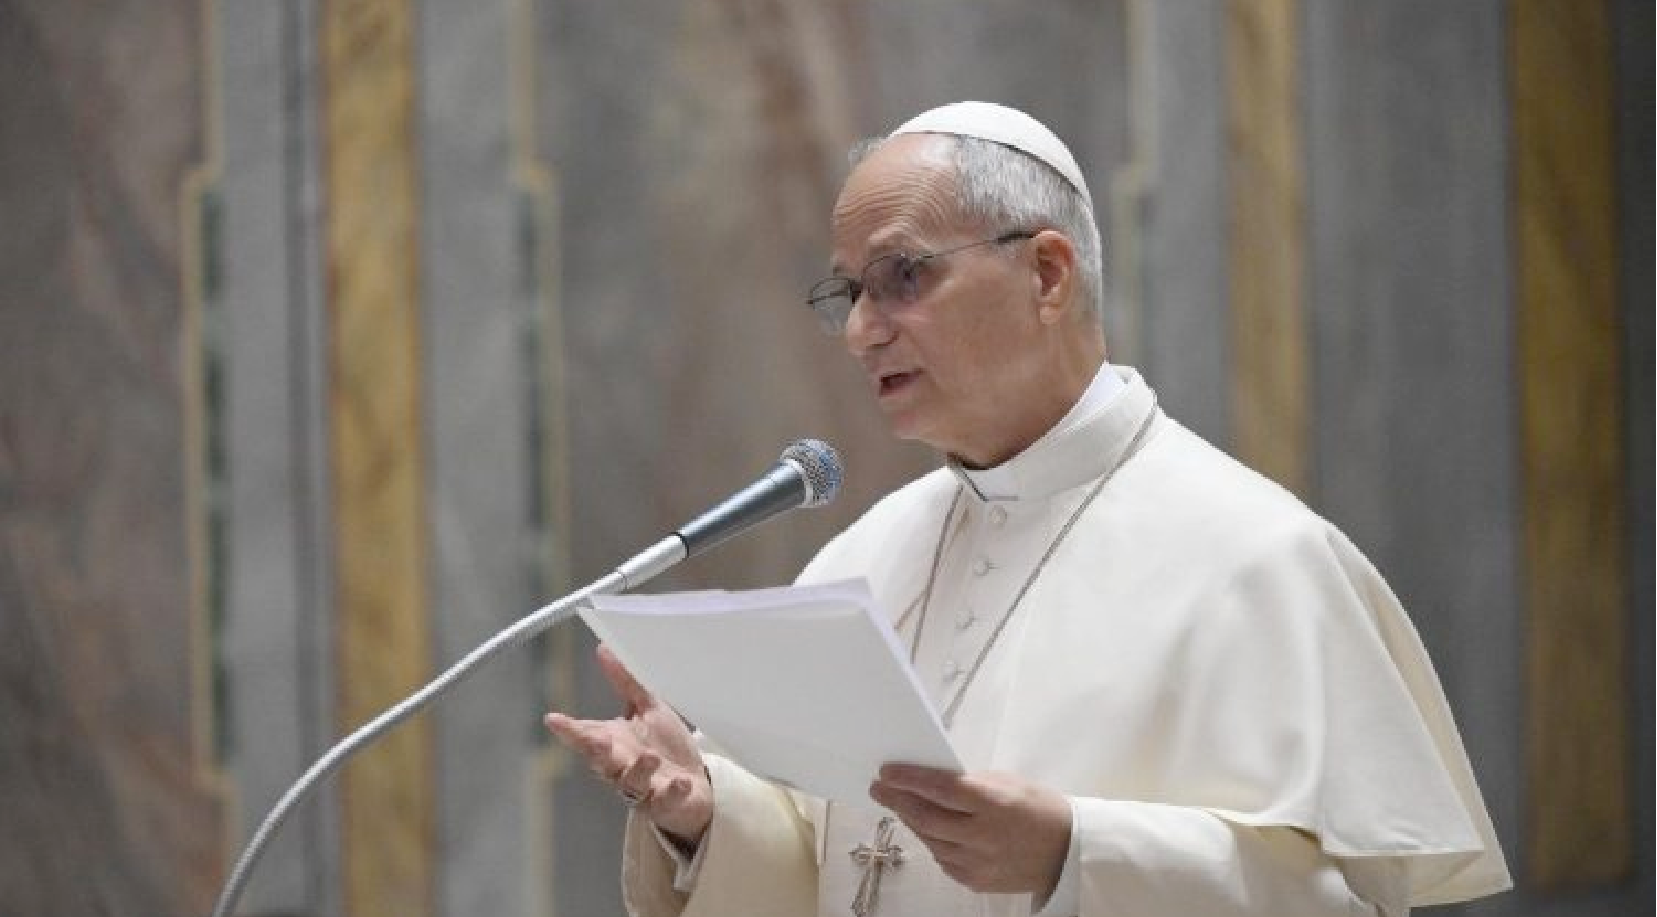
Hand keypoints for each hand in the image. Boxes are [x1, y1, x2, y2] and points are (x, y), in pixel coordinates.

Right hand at [543, 644, 713, 846]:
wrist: (698, 785)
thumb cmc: (666, 747)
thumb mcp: (648, 709)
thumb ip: (626, 682)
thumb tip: (604, 648)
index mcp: (614, 743)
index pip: (586, 736)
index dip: (569, 730)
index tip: (553, 719)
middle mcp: (622, 767)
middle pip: (601, 762)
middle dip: (597, 752)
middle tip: (596, 740)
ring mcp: (642, 789)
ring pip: (631, 783)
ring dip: (639, 770)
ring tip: (650, 756)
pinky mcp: (665, 804)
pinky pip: (665, 800)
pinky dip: (673, 792)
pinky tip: (681, 782)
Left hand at [869, 764, 1070, 896]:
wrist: (1067, 852)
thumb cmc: (1038, 809)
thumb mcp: (1007, 783)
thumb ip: (969, 783)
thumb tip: (930, 779)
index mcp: (993, 803)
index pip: (940, 789)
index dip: (908, 779)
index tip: (886, 772)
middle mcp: (982, 835)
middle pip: (927, 817)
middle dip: (898, 800)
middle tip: (880, 788)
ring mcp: (977, 863)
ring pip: (930, 840)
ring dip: (911, 821)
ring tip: (900, 805)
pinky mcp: (975, 881)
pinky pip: (943, 859)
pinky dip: (932, 841)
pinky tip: (928, 828)